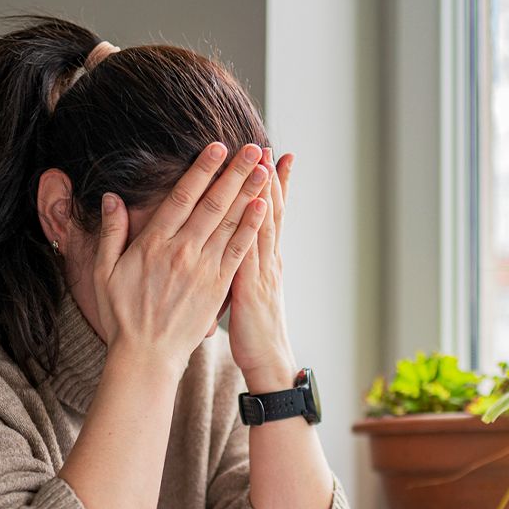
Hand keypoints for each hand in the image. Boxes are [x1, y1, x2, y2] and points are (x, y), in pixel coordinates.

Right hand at [93, 142, 269, 377]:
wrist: (146, 356)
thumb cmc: (123, 315)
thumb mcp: (104, 272)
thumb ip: (111, 233)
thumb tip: (111, 198)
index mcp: (154, 244)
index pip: (181, 197)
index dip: (201, 170)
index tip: (216, 147)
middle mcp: (182, 252)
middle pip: (212, 204)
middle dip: (234, 173)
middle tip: (252, 147)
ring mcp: (203, 270)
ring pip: (230, 224)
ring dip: (248, 193)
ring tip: (264, 169)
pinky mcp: (218, 287)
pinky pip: (238, 252)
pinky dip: (252, 228)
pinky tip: (264, 208)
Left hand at [228, 147, 297, 392]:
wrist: (268, 362)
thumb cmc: (254, 334)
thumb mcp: (249, 295)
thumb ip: (242, 269)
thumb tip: (236, 248)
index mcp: (264, 261)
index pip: (268, 215)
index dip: (271, 186)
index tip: (271, 156)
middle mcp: (267, 260)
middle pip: (269, 211)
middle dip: (268, 178)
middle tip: (267, 146)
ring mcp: (262, 271)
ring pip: (263, 223)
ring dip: (263, 191)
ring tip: (263, 162)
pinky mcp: (251, 286)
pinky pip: (251, 249)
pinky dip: (255, 225)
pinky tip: (255, 204)